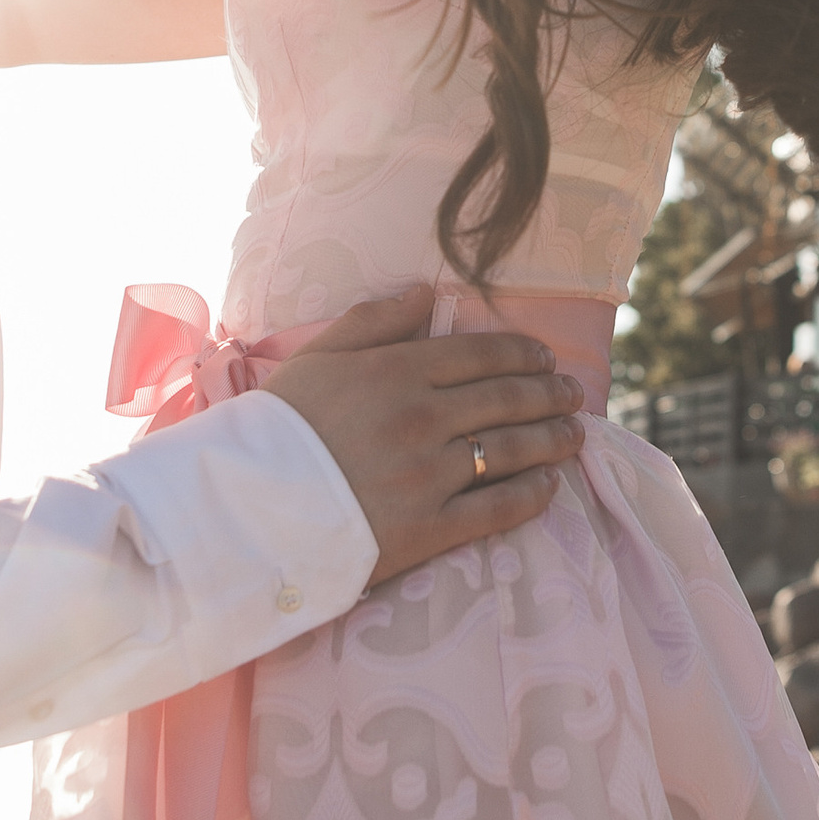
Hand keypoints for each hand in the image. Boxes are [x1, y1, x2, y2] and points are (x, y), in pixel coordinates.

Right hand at [264, 288, 586, 585]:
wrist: (244, 511)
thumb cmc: (275, 428)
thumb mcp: (316, 358)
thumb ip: (373, 320)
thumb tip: (426, 291)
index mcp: (396, 371)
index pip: (479, 354)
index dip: (522, 354)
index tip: (544, 357)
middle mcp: (422, 417)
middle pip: (506, 399)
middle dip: (549, 394)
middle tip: (572, 393)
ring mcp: (429, 474)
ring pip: (511, 450)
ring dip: (552, 439)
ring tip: (574, 434)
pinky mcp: (429, 528)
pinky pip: (497, 508)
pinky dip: (531, 495)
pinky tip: (548, 485)